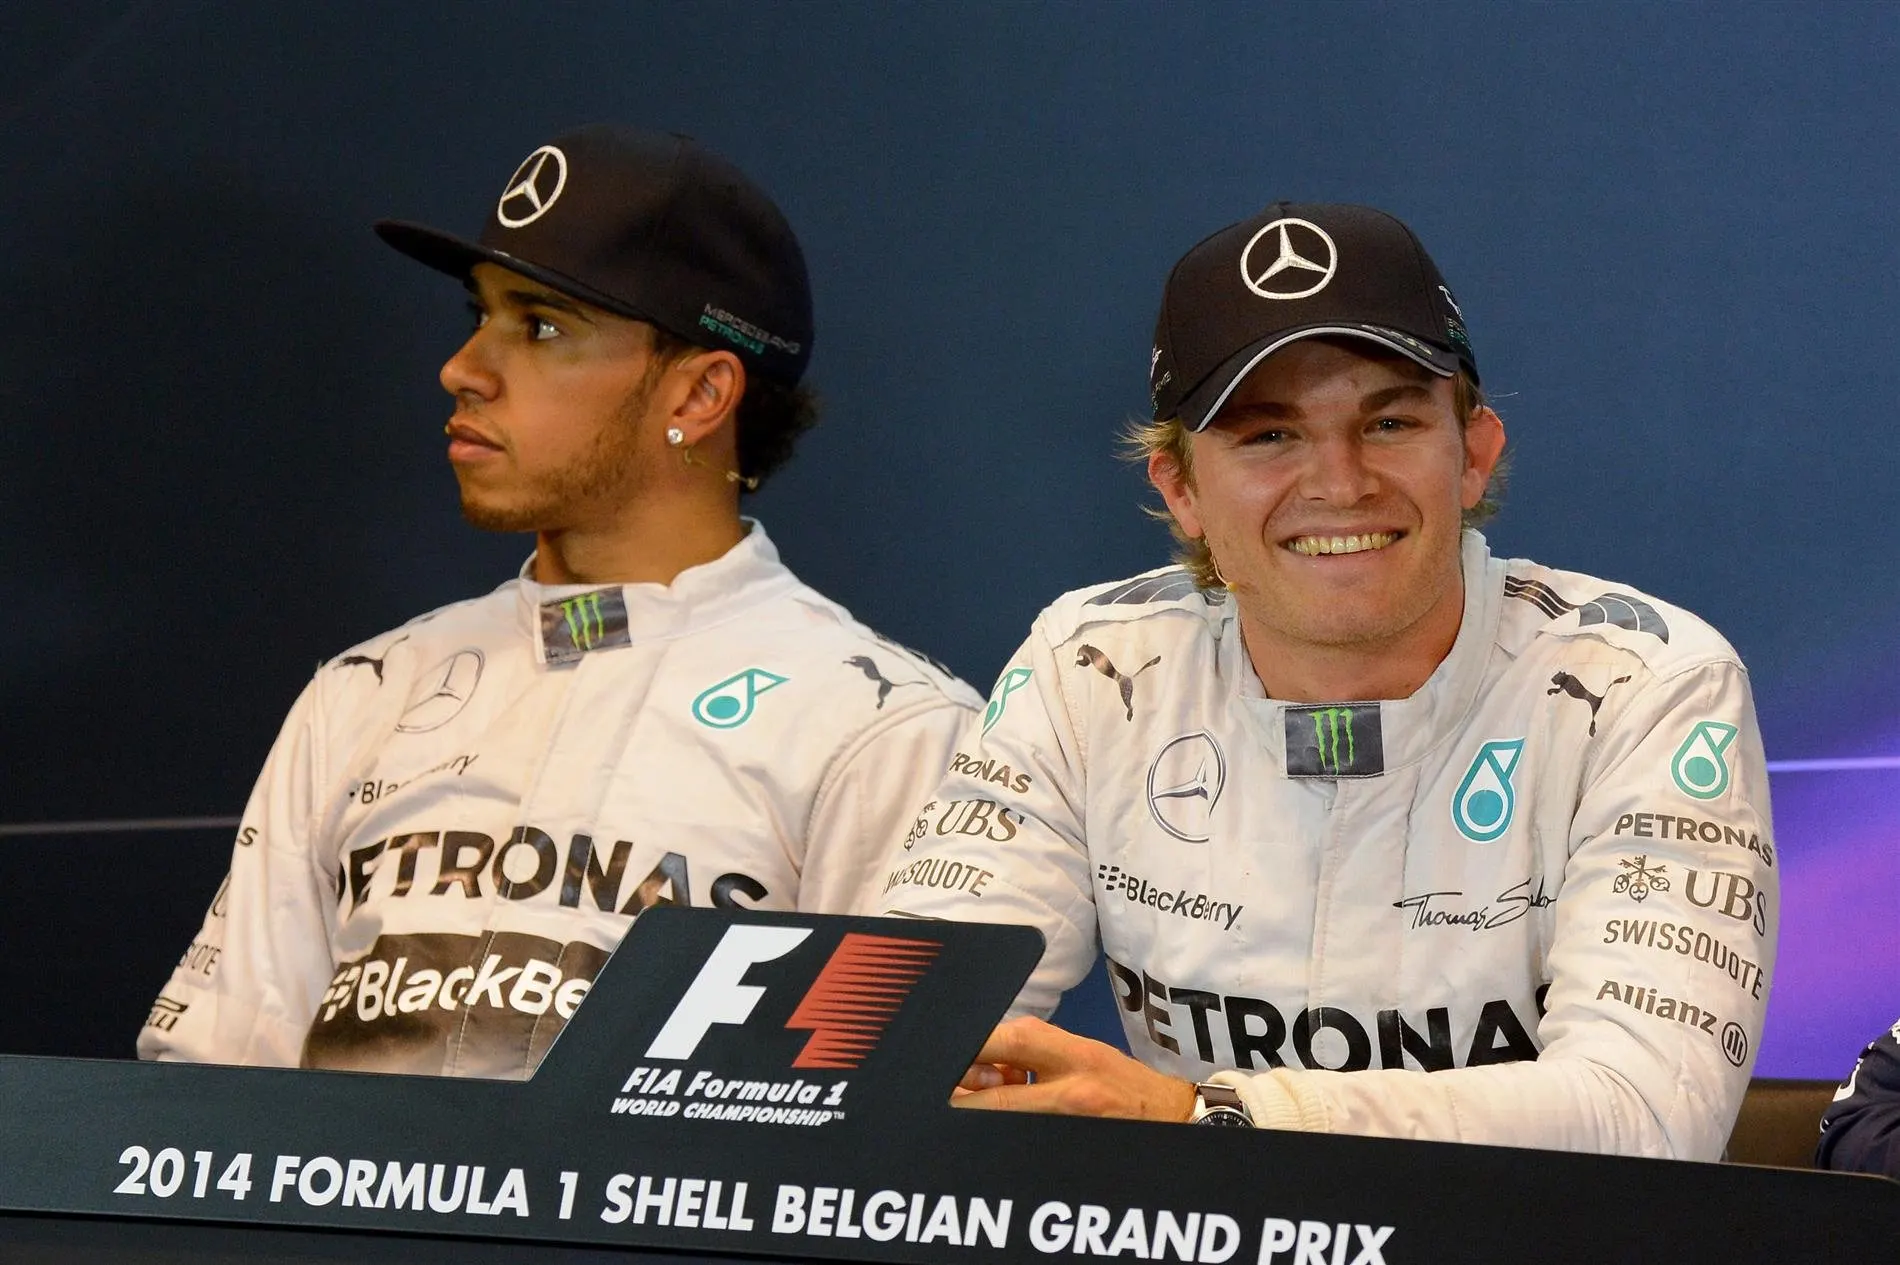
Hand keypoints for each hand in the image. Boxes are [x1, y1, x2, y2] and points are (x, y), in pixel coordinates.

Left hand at [952, 1015, 1196, 1122]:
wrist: (1170, 1118)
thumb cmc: (1119, 1080)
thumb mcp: (1080, 1050)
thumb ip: (1032, 1051)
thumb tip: (979, 1060)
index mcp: (1071, 1055)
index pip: (1007, 1042)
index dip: (968, 1050)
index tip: (942, 1053)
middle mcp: (1068, 1092)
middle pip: (994, 1098)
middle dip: (960, 1096)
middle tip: (941, 1094)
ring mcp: (1066, 1126)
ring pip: (1002, 1124)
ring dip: (977, 1116)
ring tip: (974, 1106)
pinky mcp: (1065, 1150)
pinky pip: (1018, 1139)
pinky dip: (999, 1130)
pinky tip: (998, 1124)